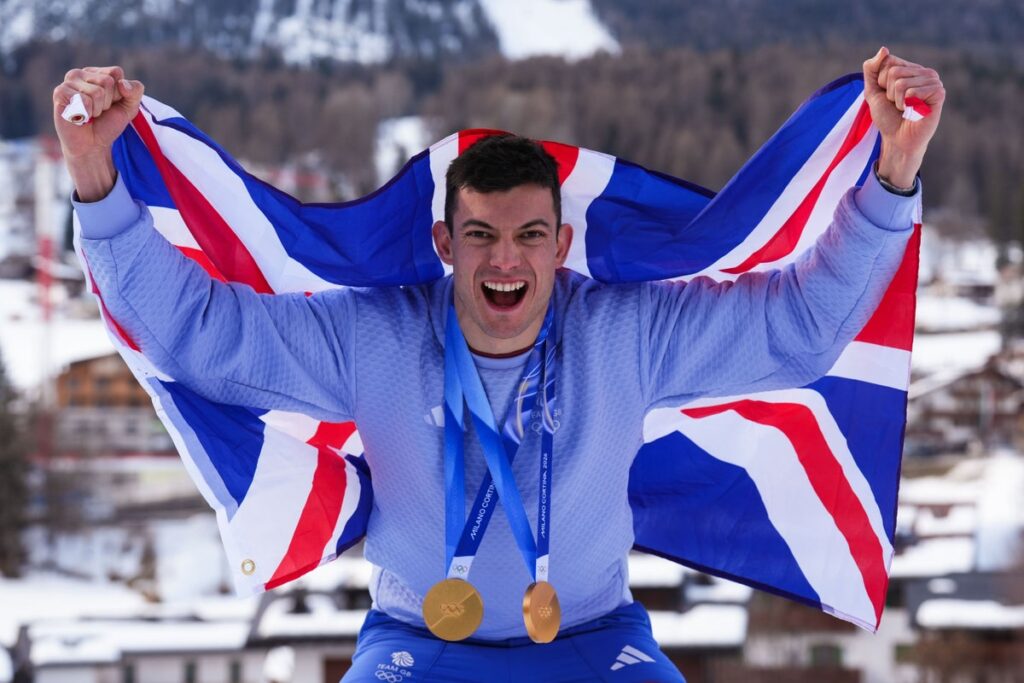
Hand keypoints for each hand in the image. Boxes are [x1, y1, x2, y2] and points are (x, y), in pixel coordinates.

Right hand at [52, 66, 144, 199]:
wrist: (92, 145)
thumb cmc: (108, 124)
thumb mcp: (129, 108)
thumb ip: (135, 91)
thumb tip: (122, 83)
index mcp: (97, 73)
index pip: (116, 72)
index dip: (119, 93)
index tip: (111, 103)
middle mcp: (81, 73)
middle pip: (107, 82)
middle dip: (108, 102)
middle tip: (99, 111)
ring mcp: (68, 82)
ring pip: (97, 92)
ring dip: (98, 109)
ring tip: (89, 114)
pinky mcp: (60, 92)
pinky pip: (84, 100)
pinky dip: (86, 113)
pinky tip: (79, 116)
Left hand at [862, 47, 944, 188]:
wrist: (898, 140)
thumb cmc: (887, 117)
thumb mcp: (873, 91)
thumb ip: (872, 69)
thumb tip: (884, 49)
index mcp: (908, 68)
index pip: (887, 61)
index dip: (880, 81)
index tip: (887, 95)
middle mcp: (922, 71)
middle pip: (893, 72)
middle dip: (888, 93)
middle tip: (897, 104)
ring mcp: (933, 80)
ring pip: (901, 83)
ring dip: (897, 101)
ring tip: (906, 108)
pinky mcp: (938, 92)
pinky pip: (912, 91)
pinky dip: (907, 105)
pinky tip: (915, 111)